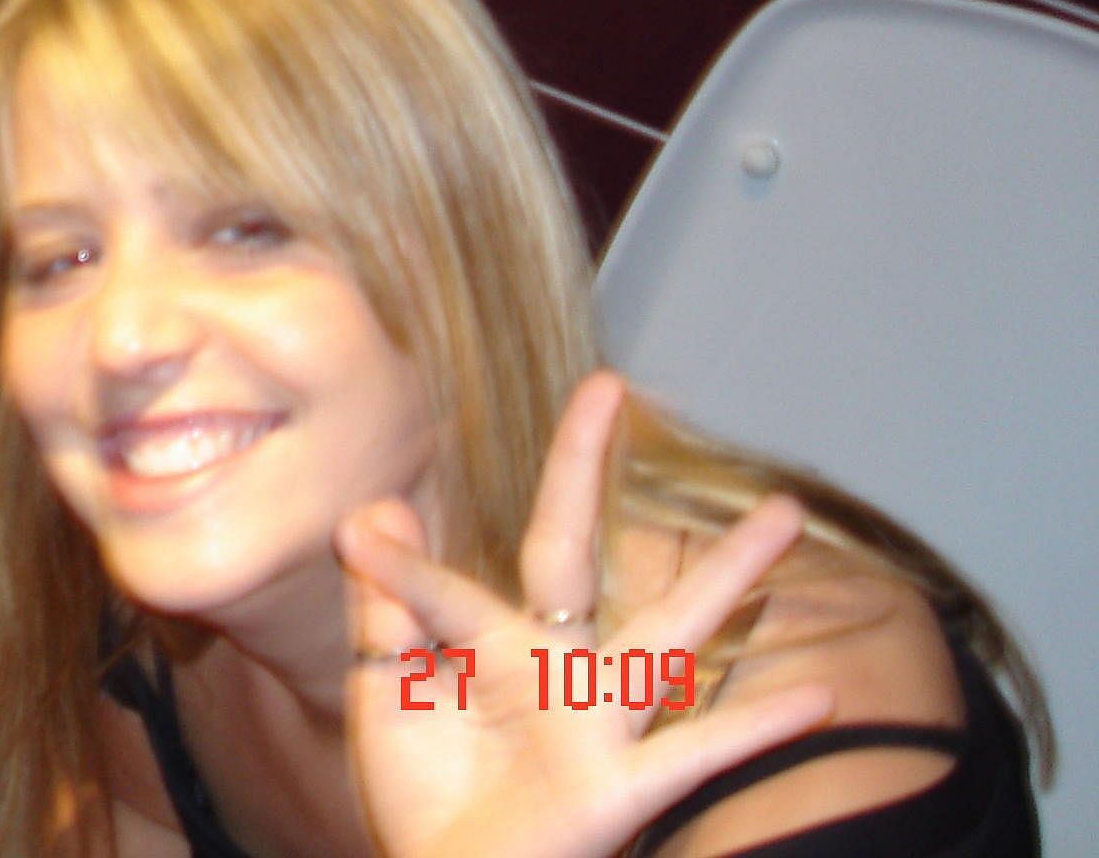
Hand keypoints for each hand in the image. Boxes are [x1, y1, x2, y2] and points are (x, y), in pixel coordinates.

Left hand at [335, 372, 834, 857]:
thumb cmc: (428, 793)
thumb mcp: (392, 696)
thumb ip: (386, 611)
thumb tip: (372, 512)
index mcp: (492, 644)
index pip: (450, 578)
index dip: (405, 557)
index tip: (363, 525)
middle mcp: (551, 665)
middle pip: (570, 550)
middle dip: (585, 469)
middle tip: (606, 388)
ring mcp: (593, 720)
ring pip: (667, 631)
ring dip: (728, 574)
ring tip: (786, 513)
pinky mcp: (619, 785)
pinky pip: (697, 752)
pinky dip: (757, 727)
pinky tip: (818, 698)